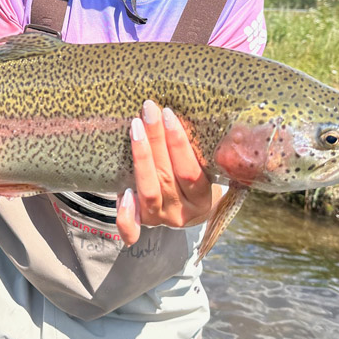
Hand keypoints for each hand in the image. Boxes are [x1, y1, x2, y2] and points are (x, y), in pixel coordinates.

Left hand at [116, 100, 215, 245]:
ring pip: (148, 191)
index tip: (168, 114)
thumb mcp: (208, 170)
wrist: (189, 212)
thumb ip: (205, 152)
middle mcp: (181, 212)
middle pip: (166, 175)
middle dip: (156, 139)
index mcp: (202, 199)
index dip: (178, 143)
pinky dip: (126, 214)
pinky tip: (123, 193)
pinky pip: (132, 228)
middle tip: (148, 110)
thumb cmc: (196, 180)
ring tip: (135, 127)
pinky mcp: (143, 223)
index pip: (190, 171)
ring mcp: (160, 219)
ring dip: (141, 157)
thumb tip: (215, 117)